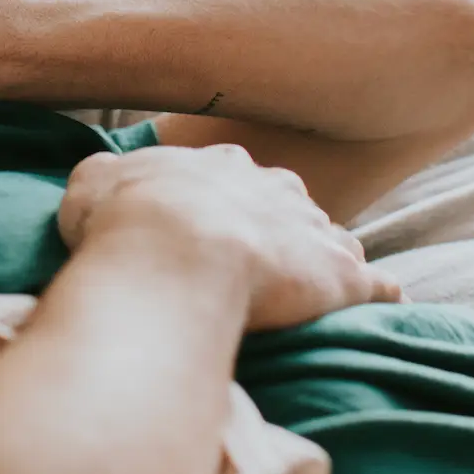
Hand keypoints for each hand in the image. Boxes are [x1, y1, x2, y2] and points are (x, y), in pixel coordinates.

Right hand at [57, 144, 402, 331]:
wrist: (171, 252)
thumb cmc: (126, 218)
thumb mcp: (93, 183)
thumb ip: (106, 178)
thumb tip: (106, 181)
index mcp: (221, 165)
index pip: (236, 178)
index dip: (225, 205)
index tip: (212, 229)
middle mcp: (275, 187)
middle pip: (289, 205)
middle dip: (280, 229)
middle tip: (258, 263)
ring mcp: (313, 229)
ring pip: (333, 239)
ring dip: (324, 261)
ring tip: (312, 294)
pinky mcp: (342, 275)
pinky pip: (377, 284)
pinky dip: (378, 294)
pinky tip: (380, 307)